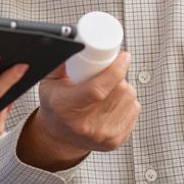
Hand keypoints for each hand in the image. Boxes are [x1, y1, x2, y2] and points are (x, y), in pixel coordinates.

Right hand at [17, 52, 138, 170]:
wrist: (59, 136)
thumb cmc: (55, 105)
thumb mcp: (49, 82)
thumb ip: (62, 62)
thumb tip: (79, 42)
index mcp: (65, 107)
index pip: (97, 89)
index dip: (115, 70)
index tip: (124, 57)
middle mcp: (85, 124)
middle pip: (119, 91)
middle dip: (120, 76)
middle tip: (109, 73)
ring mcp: (102, 135)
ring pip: (130, 98)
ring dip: (124, 88)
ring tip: (109, 89)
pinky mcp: (115, 141)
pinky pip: (134, 110)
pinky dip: (128, 101)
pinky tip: (114, 102)